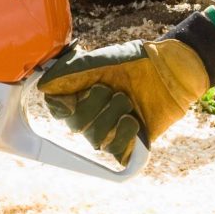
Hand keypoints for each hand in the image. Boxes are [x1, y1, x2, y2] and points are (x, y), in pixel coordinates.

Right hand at [36, 37, 212, 161]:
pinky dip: (124, 138)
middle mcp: (93, 113)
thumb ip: (71, 71)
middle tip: (114, 91)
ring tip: (128, 102)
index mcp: (81, 92)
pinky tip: (134, 121)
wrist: (172, 69)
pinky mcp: (131, 141)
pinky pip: (118, 153)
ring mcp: (111, 128)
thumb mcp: (102, 60)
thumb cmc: (137, 60)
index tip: (73, 99)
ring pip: (96, 140)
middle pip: (76, 127)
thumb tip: (42, 86)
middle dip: (94, 108)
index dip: (61, 108)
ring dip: (111, 119)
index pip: (56, 109)